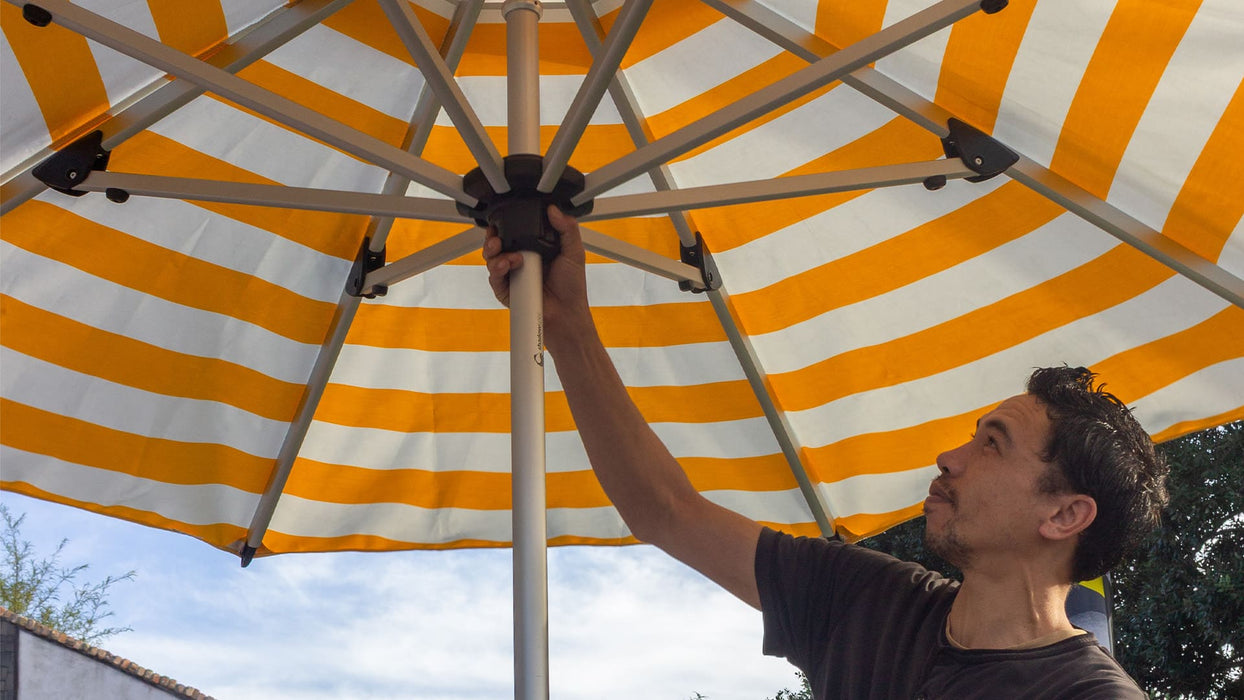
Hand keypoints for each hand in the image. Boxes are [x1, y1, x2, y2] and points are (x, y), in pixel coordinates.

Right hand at [483, 204, 591, 344]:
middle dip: (493, 238)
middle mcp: (520, 259)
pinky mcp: (506, 290)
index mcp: (534, 248)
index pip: (515, 232)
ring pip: (492, 259)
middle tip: (496, 236)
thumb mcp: (574, 252)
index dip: (507, 225)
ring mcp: (512, 275)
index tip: (503, 219)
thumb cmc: (572, 287)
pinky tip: (506, 265)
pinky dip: (497, 270)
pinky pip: (494, 278)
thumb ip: (567, 229)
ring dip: (494, 253)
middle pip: (498, 244)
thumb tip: (554, 209)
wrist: (567, 314)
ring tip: (506, 254)